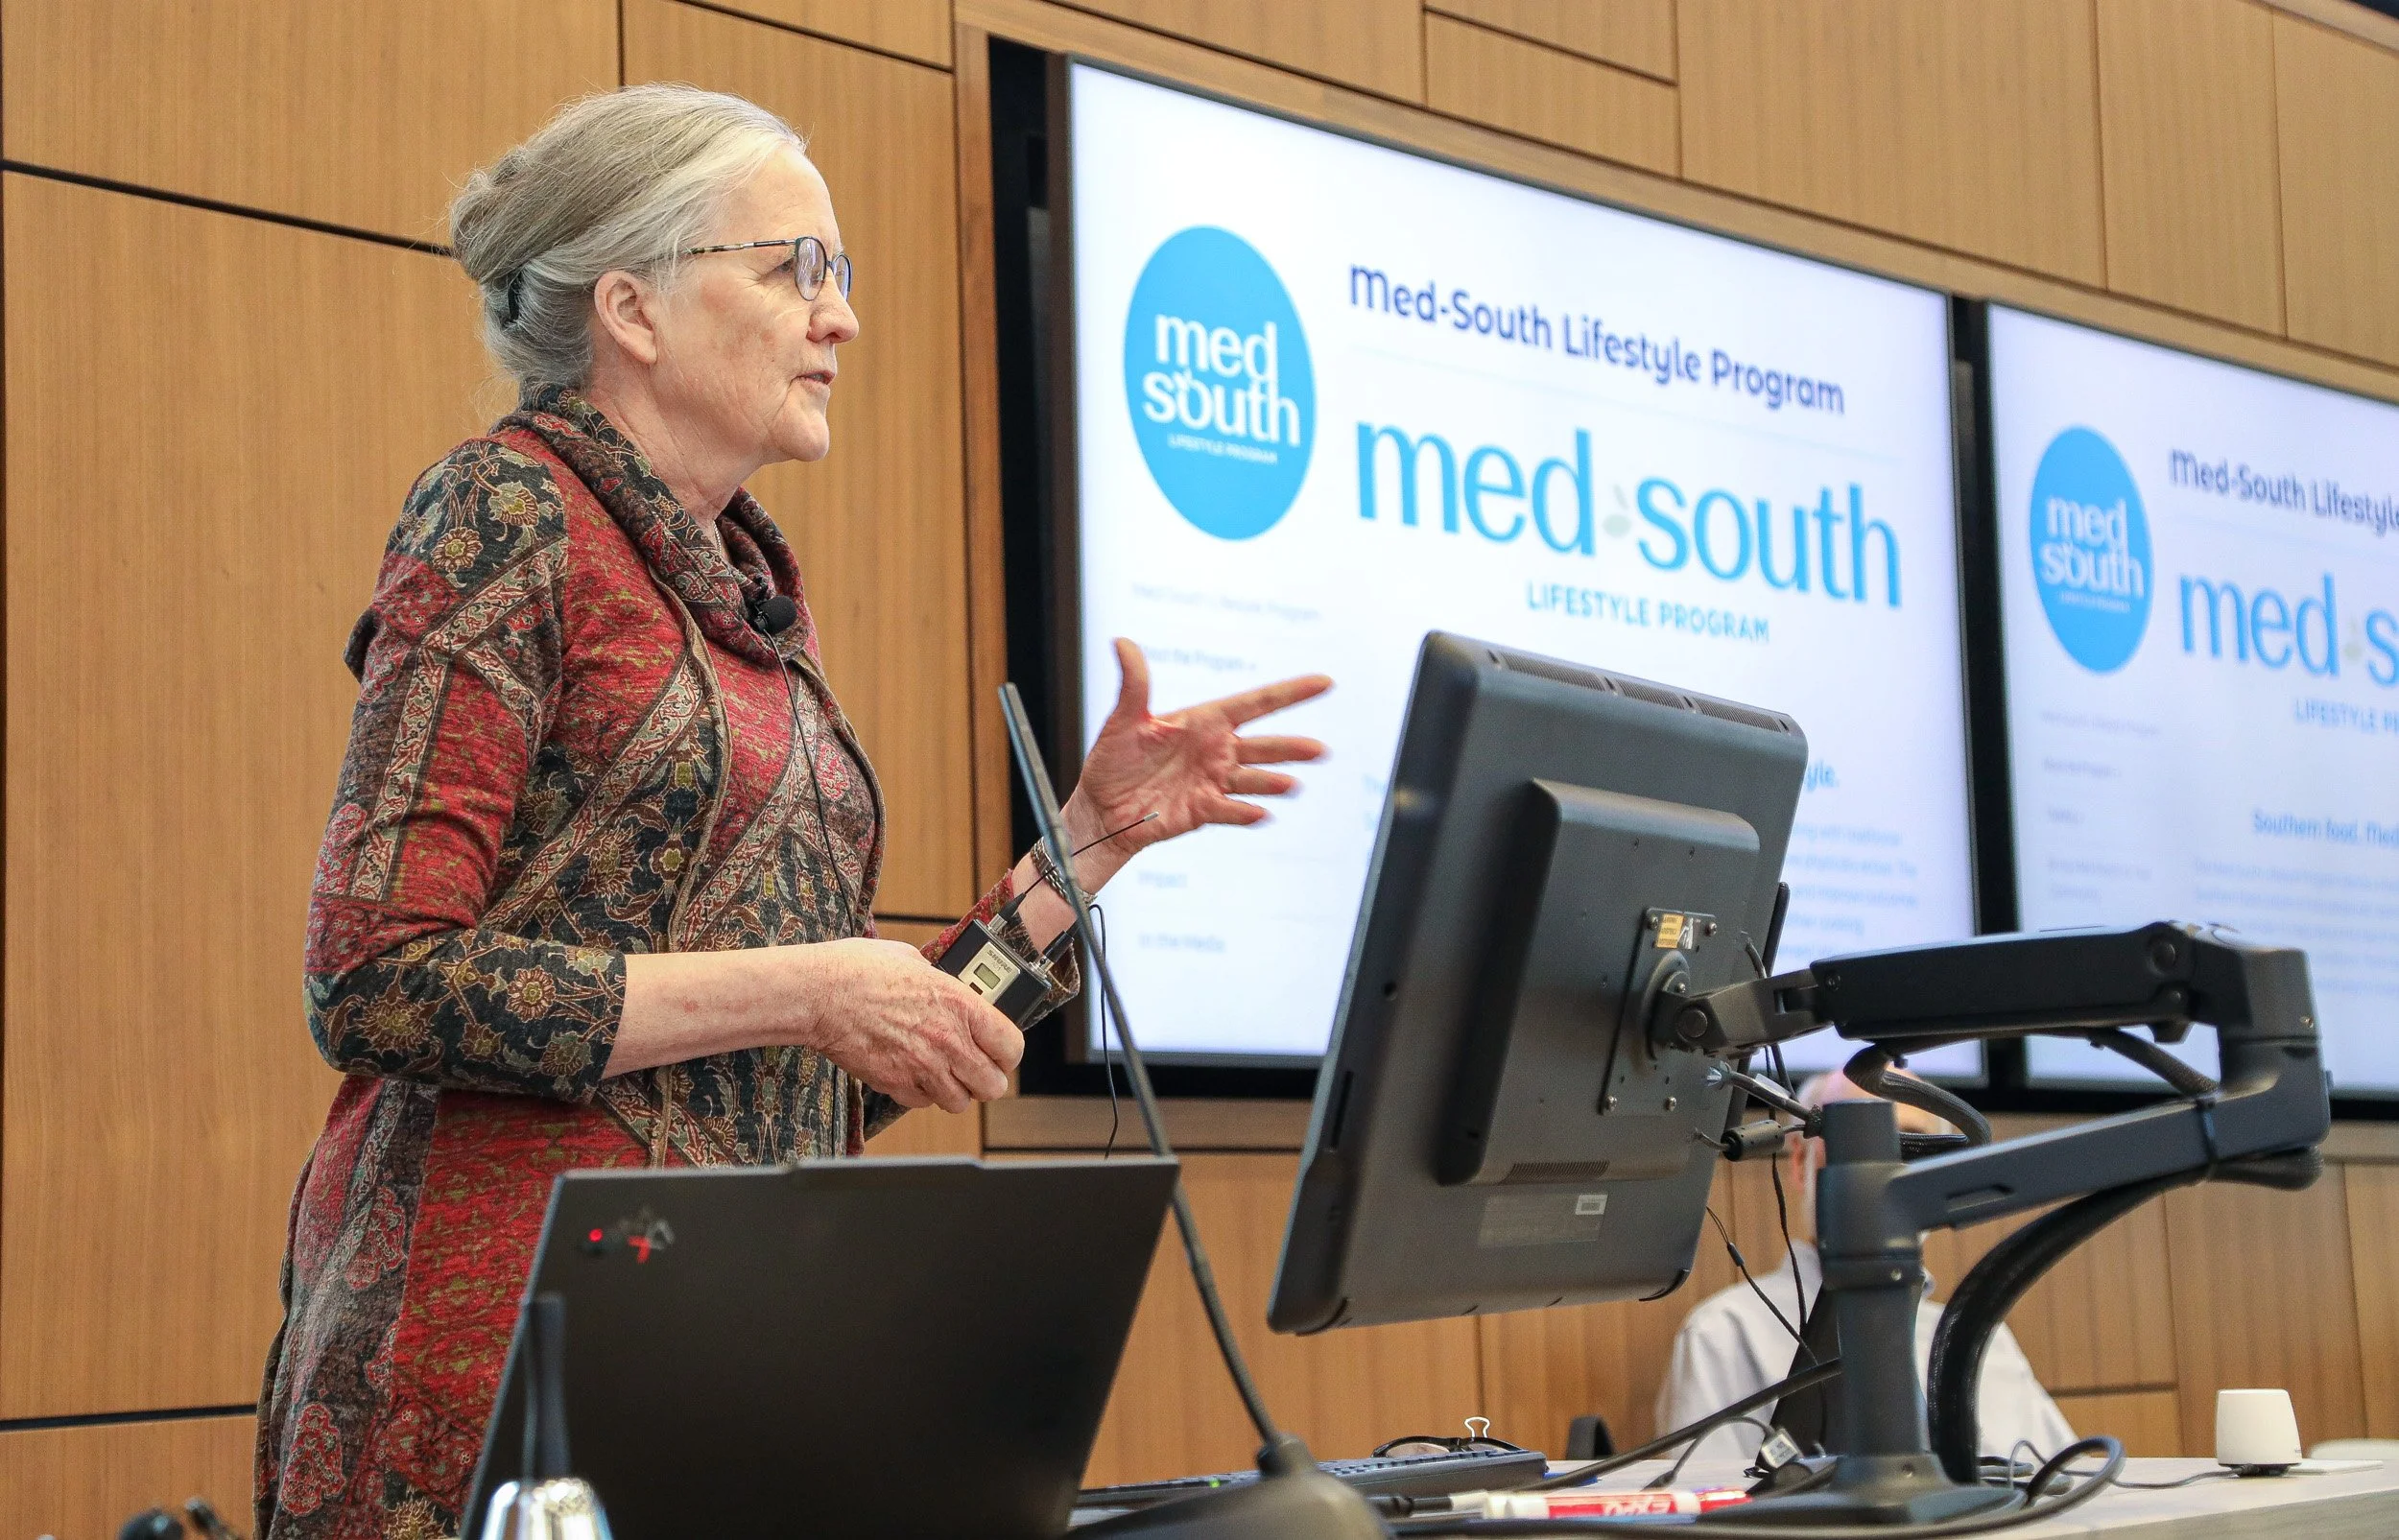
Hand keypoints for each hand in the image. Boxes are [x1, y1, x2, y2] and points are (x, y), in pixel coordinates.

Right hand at [802, 938, 1022, 1111]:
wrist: (819, 994)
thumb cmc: (860, 970)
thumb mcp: (915, 961)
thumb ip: (942, 982)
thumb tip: (951, 989)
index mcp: (960, 1005)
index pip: (1011, 1046)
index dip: (1009, 1053)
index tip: (1002, 1052)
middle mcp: (947, 1041)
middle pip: (992, 1085)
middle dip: (986, 1079)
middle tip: (975, 1067)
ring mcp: (922, 1066)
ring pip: (959, 1102)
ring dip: (955, 1090)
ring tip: (943, 1072)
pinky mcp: (895, 1083)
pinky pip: (923, 1103)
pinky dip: (922, 1093)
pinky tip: (913, 1073)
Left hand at [1064, 638, 1330, 874]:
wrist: (1102, 807)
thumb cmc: (1113, 759)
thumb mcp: (1123, 719)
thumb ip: (1134, 683)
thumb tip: (1121, 642)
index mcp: (1205, 721)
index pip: (1256, 703)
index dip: (1291, 693)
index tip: (1324, 682)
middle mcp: (1217, 750)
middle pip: (1264, 746)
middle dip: (1292, 747)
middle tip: (1321, 749)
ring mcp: (1213, 781)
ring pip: (1254, 780)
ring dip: (1273, 782)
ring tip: (1292, 784)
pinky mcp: (1204, 811)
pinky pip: (1230, 810)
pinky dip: (1245, 812)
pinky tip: (1262, 814)